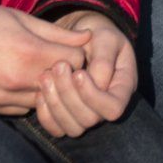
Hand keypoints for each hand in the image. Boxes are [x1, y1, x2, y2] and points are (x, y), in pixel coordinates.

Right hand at [0, 1, 92, 114]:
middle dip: (64, 73)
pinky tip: (20, 81)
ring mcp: (2, 98)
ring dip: (45, 88)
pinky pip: (22, 109)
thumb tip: (89, 37)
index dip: (77, 55)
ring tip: (36, 69)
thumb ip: (58, 33)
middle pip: (62, 85)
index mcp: (28, 53)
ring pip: (43, 101)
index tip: (69, 48)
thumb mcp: (22, 18)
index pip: (75, 63)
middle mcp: (17, 81)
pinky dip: (26, 97)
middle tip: (57, 60)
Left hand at [37, 12, 137, 138]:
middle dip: (69, 95)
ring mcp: (87, 114)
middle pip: (90, 120)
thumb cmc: (98, 34)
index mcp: (123, 88)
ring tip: (45, 76)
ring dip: (55, 104)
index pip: (113, 108)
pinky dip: (45, 114)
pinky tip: (40, 92)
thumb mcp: (106, 38)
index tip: (78, 73)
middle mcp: (106, 106)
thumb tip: (95, 82)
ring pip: (73, 128)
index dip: (93, 96)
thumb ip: (104, 59)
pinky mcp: (68, 117)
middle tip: (57, 66)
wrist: (82, 34)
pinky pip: (56, 129)